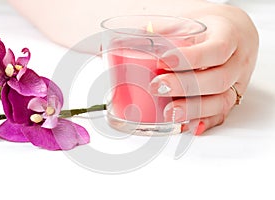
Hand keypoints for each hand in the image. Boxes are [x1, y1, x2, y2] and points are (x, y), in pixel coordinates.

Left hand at [150, 4, 258, 134]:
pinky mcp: (230, 98)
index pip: (217, 49)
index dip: (191, 58)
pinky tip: (188, 126)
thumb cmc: (209, 29)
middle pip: (218, 79)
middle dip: (185, 86)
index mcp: (229, 36)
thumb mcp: (192, 19)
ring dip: (193, 109)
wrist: (232, 35)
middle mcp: (237, 62)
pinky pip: (221, 115)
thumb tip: (141, 33)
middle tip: (157, 86)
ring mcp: (236, 83)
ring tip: (169, 112)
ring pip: (222, 101)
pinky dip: (204, 122)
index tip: (163, 60)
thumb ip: (169, 27)